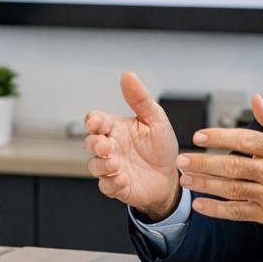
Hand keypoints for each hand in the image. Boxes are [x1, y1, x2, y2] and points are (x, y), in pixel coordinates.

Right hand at [84, 71, 180, 220]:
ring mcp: (112, 168)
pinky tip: (122, 179)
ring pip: (94, 166)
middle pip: (89, 143)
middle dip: (94, 144)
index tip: (96, 122)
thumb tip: (128, 75)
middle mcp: (110, 148)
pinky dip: (112, 183)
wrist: (172, 176)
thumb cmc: (161, 147)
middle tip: (105, 145)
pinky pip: (107, 186)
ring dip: (102, 165)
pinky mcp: (118, 186)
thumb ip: (140, 99)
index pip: (95, 121)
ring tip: (115, 164)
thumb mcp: (155, 119)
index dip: (92, 121)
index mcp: (115, 128)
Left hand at [176, 94, 262, 234]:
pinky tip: (200, 205)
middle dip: (204, 163)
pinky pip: (237, 212)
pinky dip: (216, 210)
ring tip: (186, 179)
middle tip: (183, 159)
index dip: (219, 137)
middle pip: (233, 166)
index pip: (245, 140)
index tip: (199, 136)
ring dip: (205, 184)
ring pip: (231, 189)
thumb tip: (256, 99)